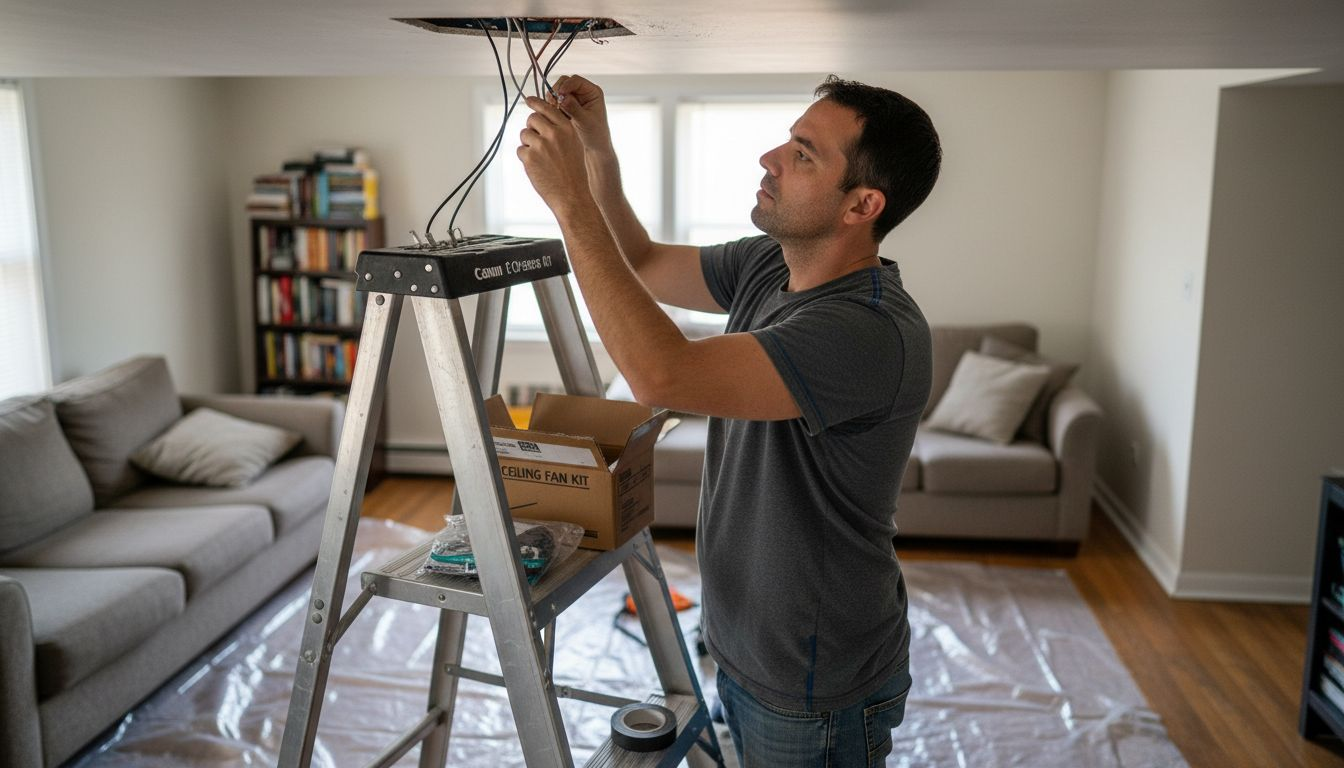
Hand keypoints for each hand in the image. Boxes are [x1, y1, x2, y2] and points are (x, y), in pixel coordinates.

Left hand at [517, 96, 590, 214]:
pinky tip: (538, 168)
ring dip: (528, 144)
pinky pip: (520, 150)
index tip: (529, 99)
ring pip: (524, 134)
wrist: (573, 196)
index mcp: (567, 128)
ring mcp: (540, 145)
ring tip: (541, 159)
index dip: (536, 103)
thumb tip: (543, 118)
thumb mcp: (575, 146)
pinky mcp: (529, 157)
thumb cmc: (575, 173)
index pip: (547, 108)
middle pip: (532, 118)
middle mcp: (554, 133)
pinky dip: (526, 158)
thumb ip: (561, 130)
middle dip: (532, 127)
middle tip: (537, 141)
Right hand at [550, 75, 611, 152]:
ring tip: (554, 111)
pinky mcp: (567, 105)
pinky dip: (552, 105)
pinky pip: (555, 100)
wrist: (594, 146)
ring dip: (553, 98)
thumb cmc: (595, 134)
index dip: (565, 85)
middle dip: (556, 91)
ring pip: (558, 90)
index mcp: (592, 92)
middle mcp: (583, 92)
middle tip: (553, 104)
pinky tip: (554, 114)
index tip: (559, 96)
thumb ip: (574, 108)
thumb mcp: (584, 121)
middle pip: (564, 82)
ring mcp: (575, 98)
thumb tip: (562, 97)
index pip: (576, 80)